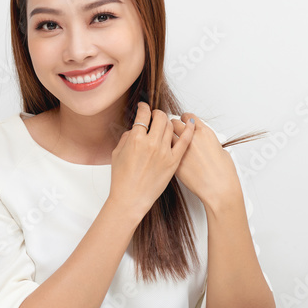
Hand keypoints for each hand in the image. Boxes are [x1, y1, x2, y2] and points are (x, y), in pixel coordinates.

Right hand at [108, 102, 194, 224]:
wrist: (130, 199)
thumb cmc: (121, 180)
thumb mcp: (117, 154)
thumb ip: (127, 138)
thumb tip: (135, 130)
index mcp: (135, 139)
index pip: (143, 115)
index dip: (144, 108)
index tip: (144, 107)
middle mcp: (151, 143)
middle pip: (160, 118)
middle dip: (157, 113)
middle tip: (155, 115)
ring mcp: (164, 152)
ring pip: (171, 127)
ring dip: (168, 122)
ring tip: (166, 124)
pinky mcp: (173, 161)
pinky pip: (185, 141)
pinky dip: (189, 130)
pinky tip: (191, 124)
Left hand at [169, 114, 242, 212]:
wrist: (218, 188)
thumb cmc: (224, 173)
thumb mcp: (222, 151)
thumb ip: (211, 143)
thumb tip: (207, 143)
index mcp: (205, 132)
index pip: (189, 117)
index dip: (185, 119)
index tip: (183, 121)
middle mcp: (191, 138)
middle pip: (174, 123)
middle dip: (173, 125)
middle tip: (172, 129)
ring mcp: (181, 149)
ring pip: (166, 135)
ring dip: (166, 137)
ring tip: (166, 141)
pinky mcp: (174, 161)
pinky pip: (165, 150)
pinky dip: (165, 150)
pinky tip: (166, 153)